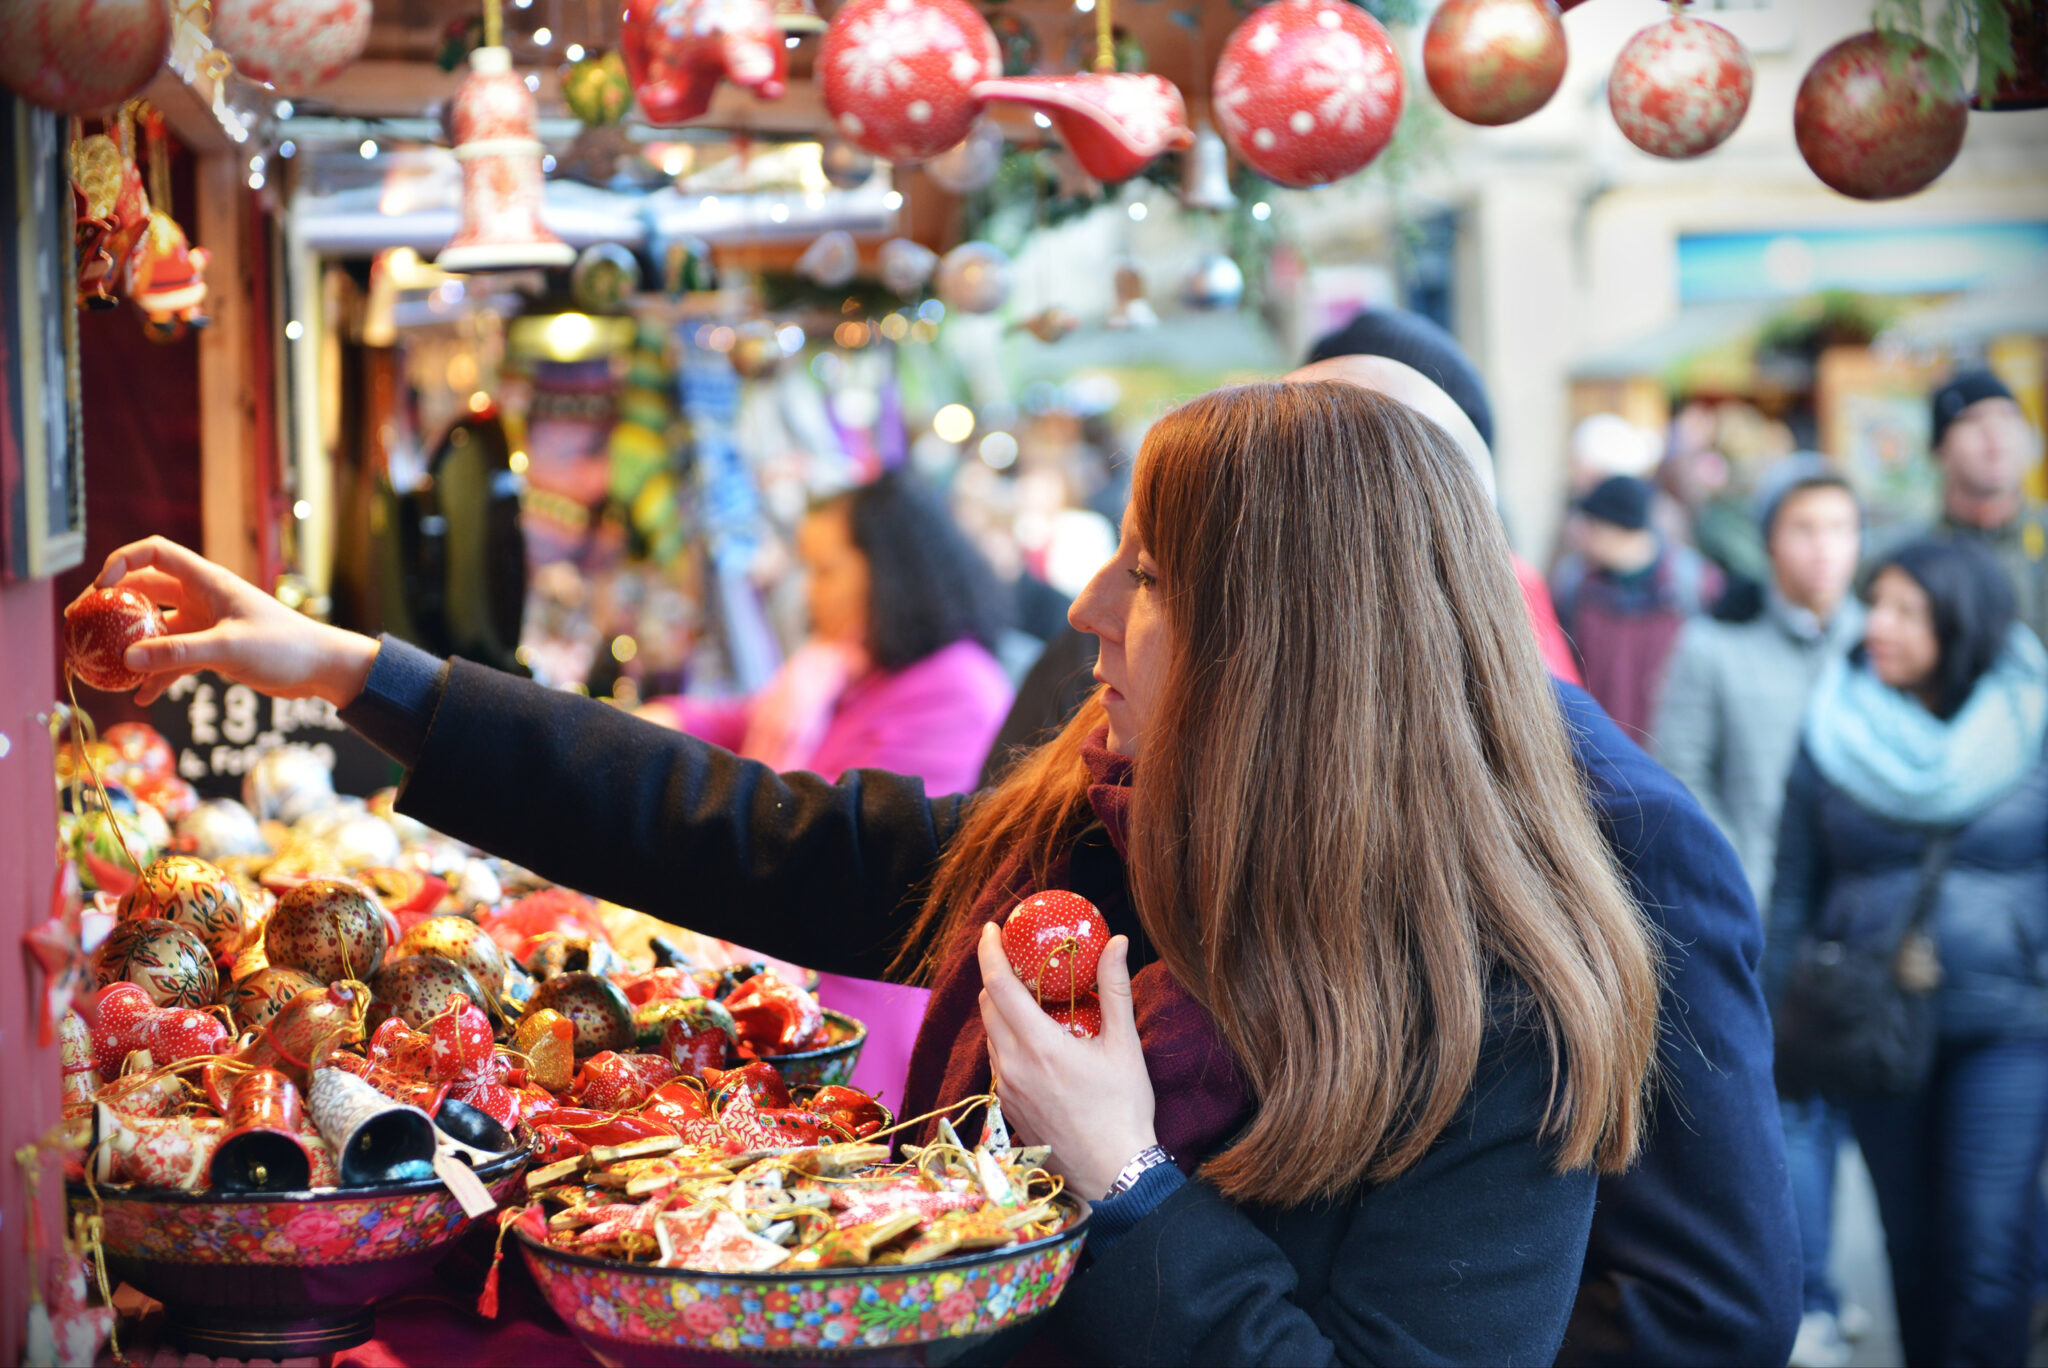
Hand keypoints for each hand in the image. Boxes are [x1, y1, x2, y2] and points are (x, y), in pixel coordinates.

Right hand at [92, 536, 379, 708]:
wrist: (321, 668)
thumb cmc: (285, 648)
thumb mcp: (229, 649)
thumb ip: (179, 653)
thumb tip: (127, 658)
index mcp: (206, 582)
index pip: (154, 553)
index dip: (121, 563)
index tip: (101, 590)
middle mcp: (201, 597)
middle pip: (144, 590)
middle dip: (112, 605)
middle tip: (83, 624)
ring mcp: (205, 623)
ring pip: (155, 628)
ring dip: (130, 643)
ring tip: (100, 662)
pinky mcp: (212, 649)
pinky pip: (175, 658)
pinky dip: (158, 673)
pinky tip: (141, 696)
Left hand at [976, 923, 1157, 1200]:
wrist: (1113, 1174)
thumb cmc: (1124, 1110)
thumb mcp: (1125, 1046)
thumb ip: (1115, 989)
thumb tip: (1118, 943)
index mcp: (1040, 1046)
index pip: (999, 985)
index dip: (989, 951)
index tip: (992, 928)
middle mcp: (1014, 1066)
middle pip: (988, 1007)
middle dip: (997, 977)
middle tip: (1021, 962)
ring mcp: (1007, 1089)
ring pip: (991, 1035)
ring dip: (1002, 1011)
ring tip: (1032, 1001)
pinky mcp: (1008, 1107)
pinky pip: (998, 1061)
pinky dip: (1009, 1040)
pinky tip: (1037, 1042)